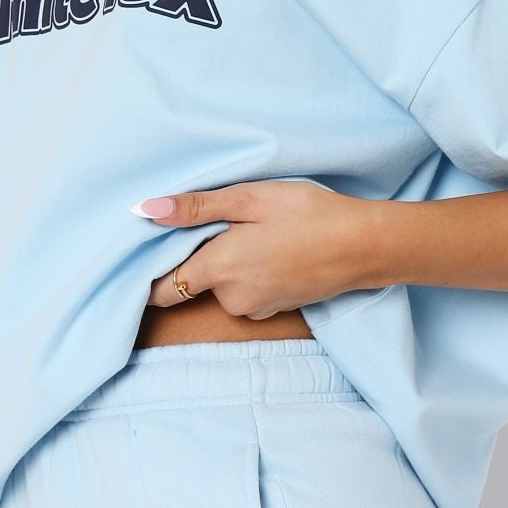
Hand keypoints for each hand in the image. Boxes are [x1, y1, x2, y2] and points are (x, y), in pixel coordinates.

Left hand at [137, 179, 375, 319]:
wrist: (363, 245)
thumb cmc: (307, 215)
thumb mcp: (249, 199)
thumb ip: (195, 207)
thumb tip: (145, 211)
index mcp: (218, 269)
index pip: (162, 289)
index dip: (152, 272)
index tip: (154, 251)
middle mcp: (232, 298)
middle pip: (195, 281)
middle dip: (202, 255)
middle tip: (228, 222)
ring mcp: (256, 308)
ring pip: (224, 285)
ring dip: (230, 262)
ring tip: (258, 233)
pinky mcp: (276, 309)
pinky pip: (248, 291)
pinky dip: (253, 272)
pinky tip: (275, 249)